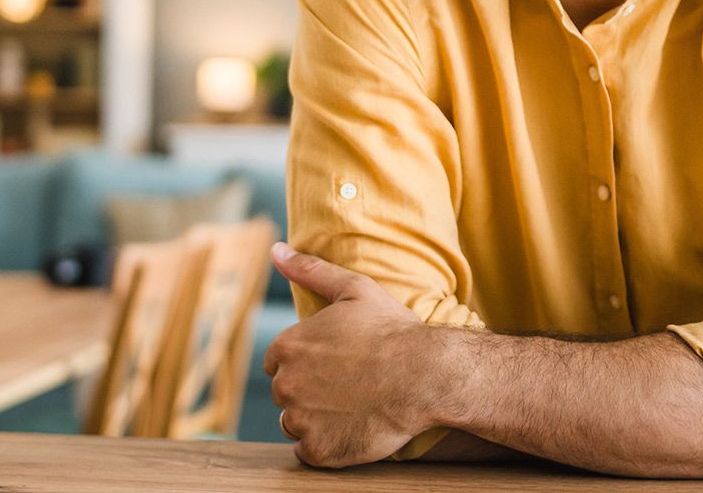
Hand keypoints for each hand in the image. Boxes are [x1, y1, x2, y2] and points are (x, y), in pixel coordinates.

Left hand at [263, 243, 432, 466]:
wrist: (426, 375)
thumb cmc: (392, 330)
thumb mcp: (353, 289)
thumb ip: (309, 270)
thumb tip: (276, 250)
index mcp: (287, 346)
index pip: (277, 361)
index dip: (307, 362)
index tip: (334, 364)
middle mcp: (285, 384)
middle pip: (286, 393)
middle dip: (310, 390)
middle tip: (348, 385)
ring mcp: (300, 420)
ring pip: (295, 423)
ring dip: (315, 418)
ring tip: (351, 406)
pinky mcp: (318, 451)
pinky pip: (309, 451)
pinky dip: (327, 444)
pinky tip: (352, 427)